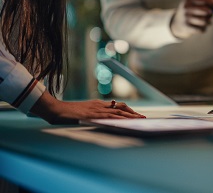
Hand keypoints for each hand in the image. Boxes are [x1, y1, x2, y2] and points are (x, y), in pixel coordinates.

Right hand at [30, 91, 145, 124]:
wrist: (55, 109)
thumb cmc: (66, 113)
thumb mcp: (82, 112)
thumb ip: (91, 114)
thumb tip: (100, 119)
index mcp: (97, 104)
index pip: (116, 106)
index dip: (128, 110)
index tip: (136, 114)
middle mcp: (99, 105)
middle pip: (121, 107)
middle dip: (133, 113)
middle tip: (143, 117)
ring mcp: (97, 110)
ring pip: (118, 112)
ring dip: (130, 116)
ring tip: (140, 119)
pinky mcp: (93, 115)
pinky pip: (109, 116)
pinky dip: (120, 119)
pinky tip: (126, 122)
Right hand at [170, 0, 212, 38]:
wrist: (176, 24)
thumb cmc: (189, 13)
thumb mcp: (194, 5)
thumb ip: (205, 2)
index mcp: (188, 1)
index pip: (204, 1)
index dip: (212, 4)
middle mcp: (186, 9)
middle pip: (205, 11)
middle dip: (211, 14)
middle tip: (211, 15)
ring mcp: (186, 18)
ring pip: (204, 21)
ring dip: (209, 22)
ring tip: (209, 23)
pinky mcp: (186, 28)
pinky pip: (201, 29)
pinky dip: (204, 29)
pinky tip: (203, 28)